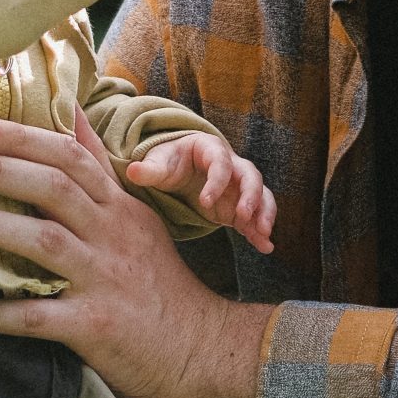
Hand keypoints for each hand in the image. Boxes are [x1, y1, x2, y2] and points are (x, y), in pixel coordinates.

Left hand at [0, 114, 272, 397]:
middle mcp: (112, 235)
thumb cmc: (157, 281)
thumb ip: (97, 166)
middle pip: (53, 187)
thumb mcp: (135, 216)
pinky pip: (31, 316)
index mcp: (118, 207)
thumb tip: (68, 109)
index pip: (70, 156)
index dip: (21, 137)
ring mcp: (104, 279)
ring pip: (41, 241)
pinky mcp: (93, 326)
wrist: (198, 350)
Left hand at [127, 134, 276, 254]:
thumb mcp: (158, 163)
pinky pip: (255, 217)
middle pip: (251, 176)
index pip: (220, 162)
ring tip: (263, 234)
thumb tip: (132, 171)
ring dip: (264, 213)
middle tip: (243, 215)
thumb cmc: (169, 162)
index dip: (216, 181)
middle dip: (250, 195)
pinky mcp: (239, 206)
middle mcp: (232, 166)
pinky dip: (260, 231)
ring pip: (261, 195)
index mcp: (211, 149)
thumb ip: (148, 169)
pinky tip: (265, 247)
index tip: (204, 202)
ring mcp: (239, 187)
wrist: (179, 169)